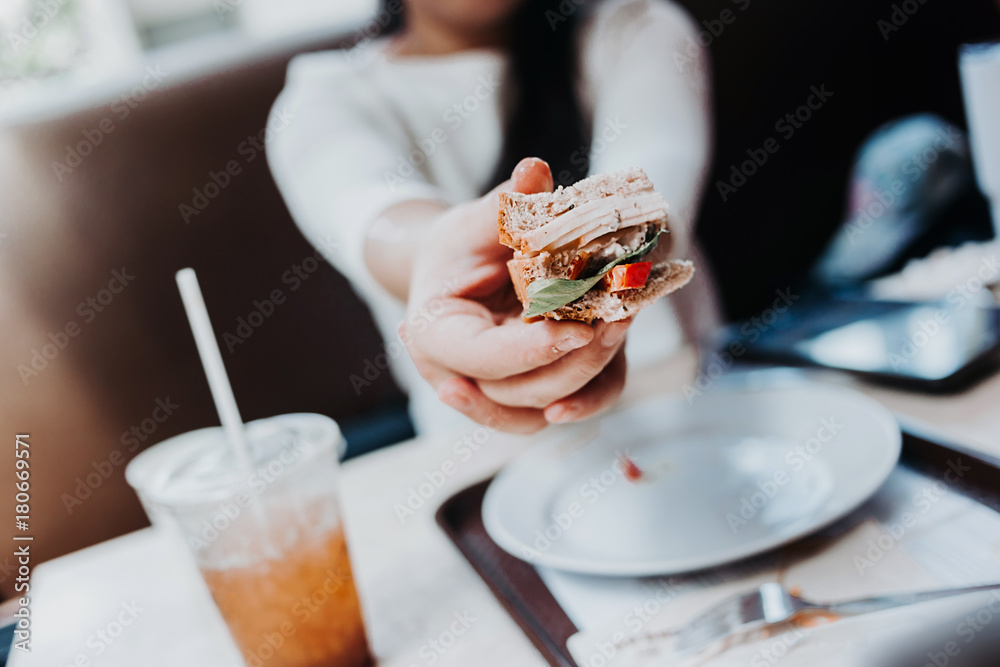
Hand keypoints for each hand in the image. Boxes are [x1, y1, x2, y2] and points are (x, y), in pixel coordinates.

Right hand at [402, 158, 629, 433]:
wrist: (456, 273)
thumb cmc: (459, 247)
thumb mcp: (473, 221)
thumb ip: (504, 205)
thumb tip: (533, 172)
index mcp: (433, 336)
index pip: (481, 358)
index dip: (531, 349)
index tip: (580, 328)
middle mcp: (457, 375)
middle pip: (520, 391)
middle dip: (575, 361)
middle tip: (619, 320)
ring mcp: (494, 392)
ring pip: (546, 404)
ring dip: (591, 370)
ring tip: (623, 321)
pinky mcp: (530, 393)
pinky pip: (560, 407)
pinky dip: (592, 393)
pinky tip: (614, 346)